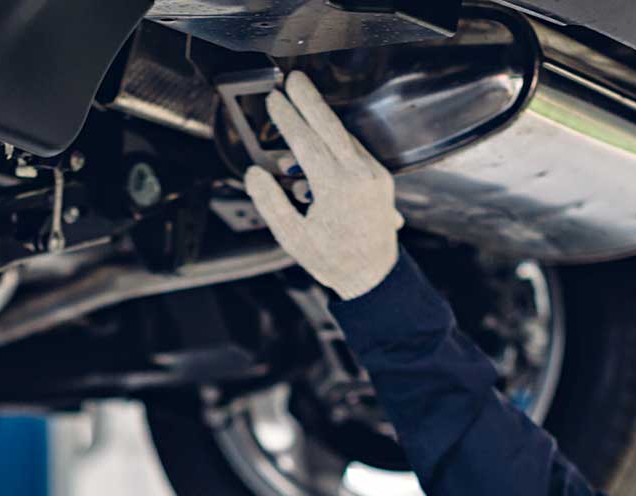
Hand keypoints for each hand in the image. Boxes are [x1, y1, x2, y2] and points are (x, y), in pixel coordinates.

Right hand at [242, 71, 404, 300]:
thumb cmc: (333, 260)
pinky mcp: (381, 178)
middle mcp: (359, 176)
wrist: (373, 276)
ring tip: (300, 103)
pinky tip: (320, 138)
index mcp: (336, 188)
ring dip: (322, 118)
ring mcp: (374, 175)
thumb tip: (254, 174)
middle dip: (309, 100)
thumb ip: (271, 203)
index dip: (287, 119)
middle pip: (330, 126)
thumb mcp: (293, 238)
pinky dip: (336, 139)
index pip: (306, 142)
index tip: (273, 100)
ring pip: (345, 135)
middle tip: (292, 79)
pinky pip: (356, 149)